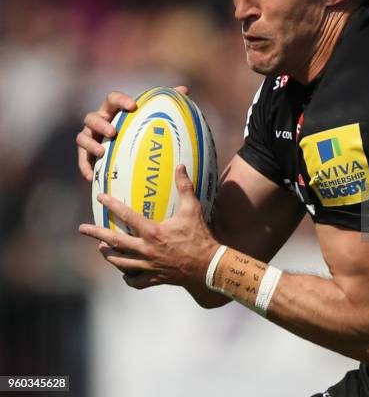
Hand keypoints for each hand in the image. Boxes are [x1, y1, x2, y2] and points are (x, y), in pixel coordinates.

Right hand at [76, 86, 188, 181]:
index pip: (112, 98)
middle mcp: (99, 121)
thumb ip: (168, 103)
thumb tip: (185, 90)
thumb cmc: (143, 131)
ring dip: (90, 144)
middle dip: (101, 124)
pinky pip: (81, 161)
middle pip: (92, 117)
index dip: (121, 100)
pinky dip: (85, 167)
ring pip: (82, 137)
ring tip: (103, 152)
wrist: (129, 153)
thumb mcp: (155, 117)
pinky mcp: (86, 155)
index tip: (134, 106)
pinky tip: (92, 177)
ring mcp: (90, 138)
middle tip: (113, 132)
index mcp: (113, 110)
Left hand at [79, 164, 217, 289]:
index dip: (112, 205)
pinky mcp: (154, 278)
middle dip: (96, 234)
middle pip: (115, 242)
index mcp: (153, 232)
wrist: (208, 265)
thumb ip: (185, 187)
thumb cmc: (200, 236)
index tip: (100, 197)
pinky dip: (127, 277)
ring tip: (101, 248)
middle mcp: (146, 250)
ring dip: (108, 255)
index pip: (127, 216)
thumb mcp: (193, 209)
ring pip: (120, 262)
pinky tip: (125, 272)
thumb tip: (180, 166)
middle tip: (82, 229)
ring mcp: (148, 266)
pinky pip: (134, 281)